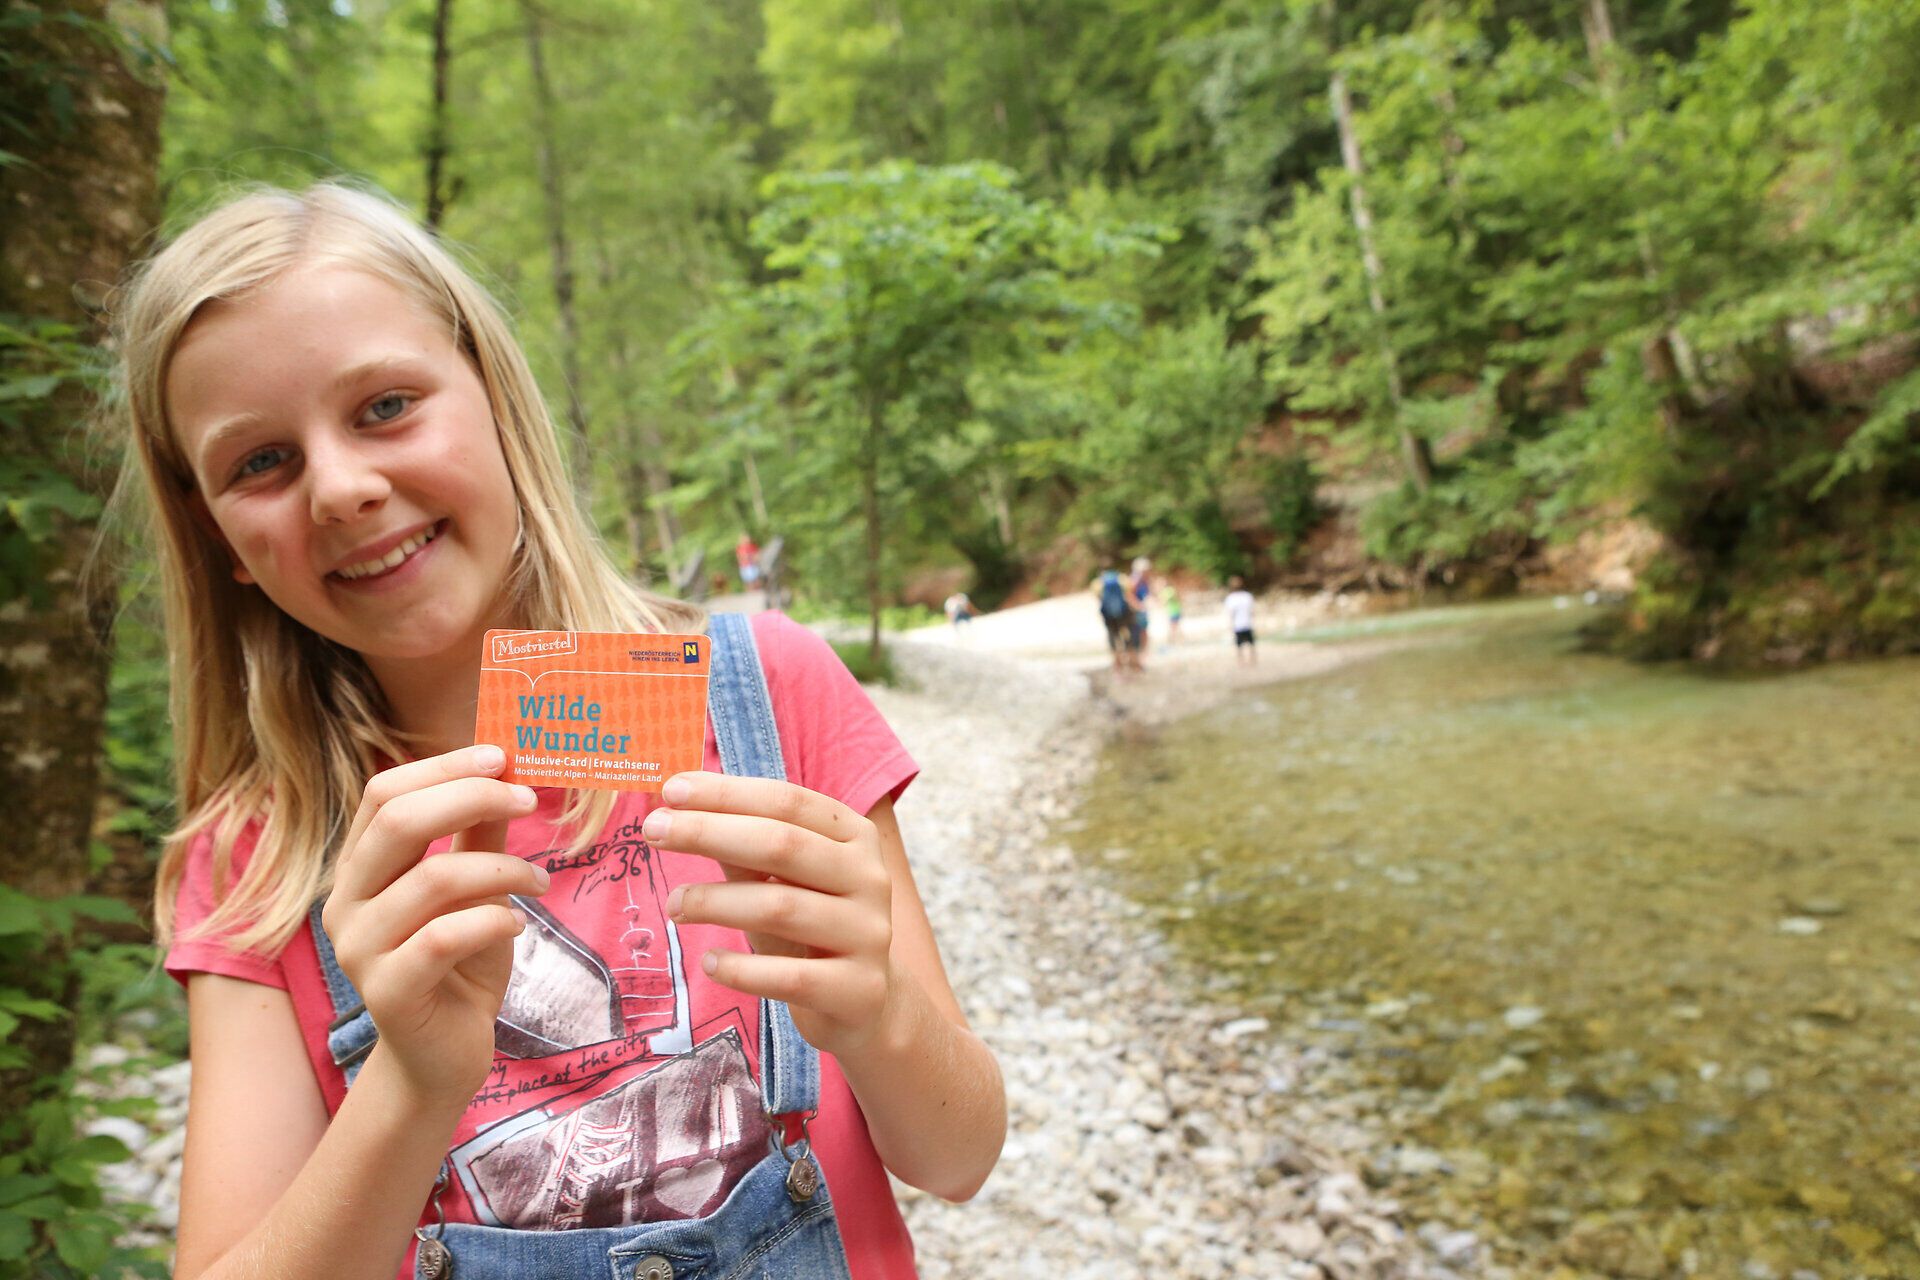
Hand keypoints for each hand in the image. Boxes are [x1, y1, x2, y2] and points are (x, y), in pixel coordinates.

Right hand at [319, 745, 549, 1106]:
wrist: (443, 1056)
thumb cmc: (460, 963)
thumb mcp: (474, 888)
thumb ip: (479, 833)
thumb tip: (508, 769)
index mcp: (359, 868)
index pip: (384, 793)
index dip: (444, 767)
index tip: (503, 757)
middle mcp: (346, 903)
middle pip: (398, 822)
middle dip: (472, 798)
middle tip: (530, 800)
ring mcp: (360, 950)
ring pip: (431, 879)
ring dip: (503, 868)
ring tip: (539, 881)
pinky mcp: (388, 993)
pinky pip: (444, 936)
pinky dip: (492, 919)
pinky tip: (515, 924)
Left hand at [643, 773, 894, 1057]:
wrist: (865, 1000)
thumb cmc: (809, 925)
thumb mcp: (780, 881)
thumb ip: (742, 848)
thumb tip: (680, 812)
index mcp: (854, 837)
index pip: (789, 802)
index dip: (728, 793)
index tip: (671, 790)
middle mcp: (870, 878)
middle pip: (784, 845)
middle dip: (710, 833)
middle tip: (653, 831)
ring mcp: (869, 934)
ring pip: (781, 907)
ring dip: (715, 902)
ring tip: (675, 906)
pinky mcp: (858, 989)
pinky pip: (790, 976)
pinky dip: (742, 969)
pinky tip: (709, 962)